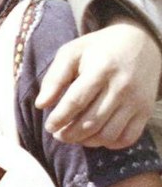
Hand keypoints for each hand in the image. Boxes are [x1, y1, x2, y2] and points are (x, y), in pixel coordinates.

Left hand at [36, 18, 159, 147]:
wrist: (141, 42)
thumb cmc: (98, 49)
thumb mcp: (72, 53)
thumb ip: (55, 77)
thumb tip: (41, 105)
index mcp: (101, 69)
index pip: (76, 101)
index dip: (59, 118)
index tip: (49, 126)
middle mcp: (122, 86)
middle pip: (91, 122)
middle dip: (69, 134)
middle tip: (58, 134)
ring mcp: (137, 101)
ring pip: (108, 134)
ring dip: (86, 141)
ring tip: (73, 136)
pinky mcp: (146, 110)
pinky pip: (128, 138)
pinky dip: (109, 143)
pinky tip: (96, 137)